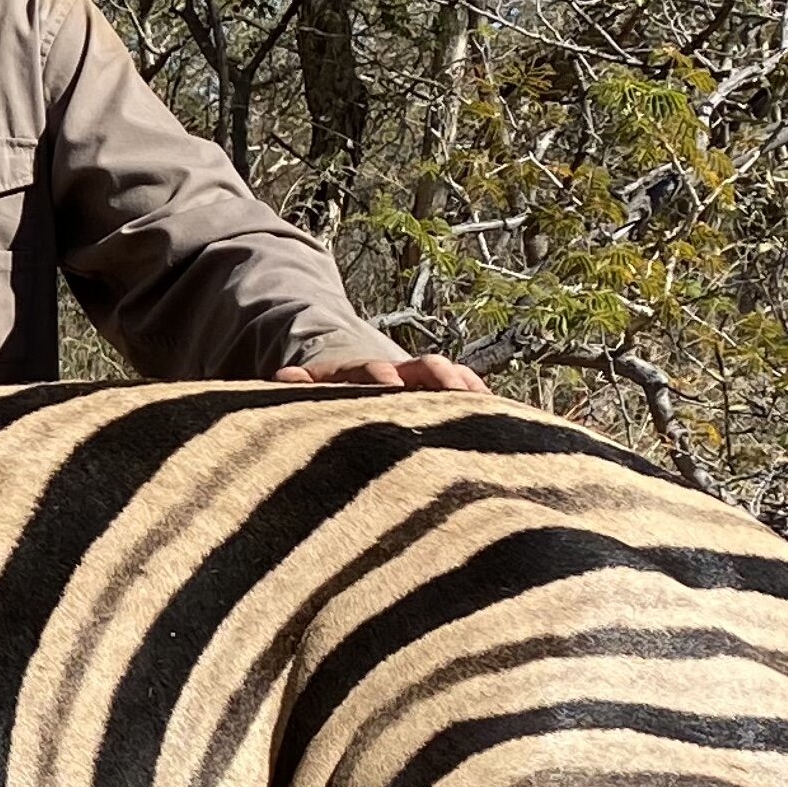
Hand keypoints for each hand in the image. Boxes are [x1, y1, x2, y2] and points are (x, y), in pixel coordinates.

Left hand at [272, 353, 487, 392]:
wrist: (365, 381)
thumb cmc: (340, 394)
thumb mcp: (318, 388)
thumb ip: (304, 384)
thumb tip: (282, 376)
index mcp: (369, 372)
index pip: (377, 370)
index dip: (382, 376)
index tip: (389, 384)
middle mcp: (405, 374)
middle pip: (426, 369)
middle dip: (438, 379)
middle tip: (451, 392)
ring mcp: (430, 383)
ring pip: (452, 381)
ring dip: (465, 390)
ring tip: (482, 403)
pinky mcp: (448, 397)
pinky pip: (471, 395)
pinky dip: (484, 401)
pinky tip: (505, 417)